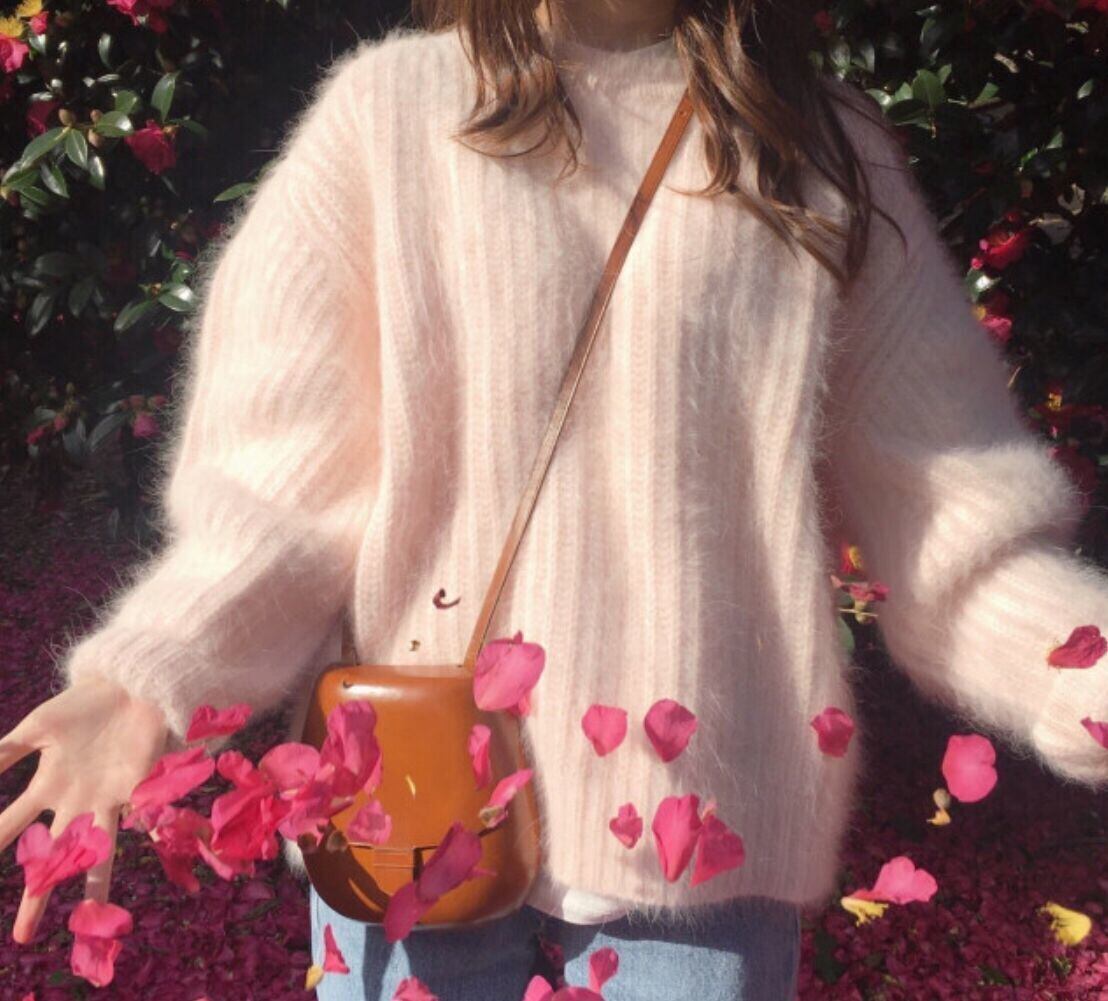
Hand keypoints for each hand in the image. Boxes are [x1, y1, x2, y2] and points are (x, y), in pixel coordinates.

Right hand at [0, 675, 168, 942]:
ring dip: (95, 885)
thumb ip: (6, 751)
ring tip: (94, 920)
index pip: (11, 828)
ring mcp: (110, 796)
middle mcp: (78, 800)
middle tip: (21, 938)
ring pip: (99, 850)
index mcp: (50, 786)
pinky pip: (146, 817)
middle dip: (38, 896)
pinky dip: (151, 834)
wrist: (127, 684)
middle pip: (53, 857)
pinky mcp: (141, 785)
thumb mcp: (36, 727)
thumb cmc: (81, 706)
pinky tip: (153, 860)